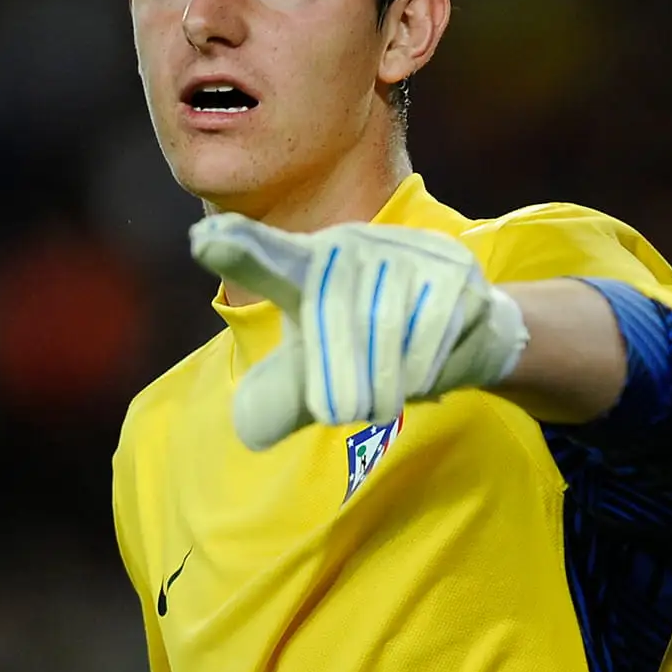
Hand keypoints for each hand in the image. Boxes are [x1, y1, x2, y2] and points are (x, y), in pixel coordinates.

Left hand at [191, 215, 530, 450]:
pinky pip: (431, 333)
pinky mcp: (451, 269)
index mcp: (308, 267)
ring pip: (384, 330)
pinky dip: (423, 369)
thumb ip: (287, 398)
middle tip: (341, 413)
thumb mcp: (323, 377)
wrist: (468, 329)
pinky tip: (424, 371)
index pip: (269, 259)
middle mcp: (352, 246)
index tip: (204, 241)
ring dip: (383, 382)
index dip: (241, 251)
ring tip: (385, 397)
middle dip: (337, 379)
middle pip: (334, 320)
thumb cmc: (376, 347)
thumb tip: (252, 430)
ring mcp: (404, 252)